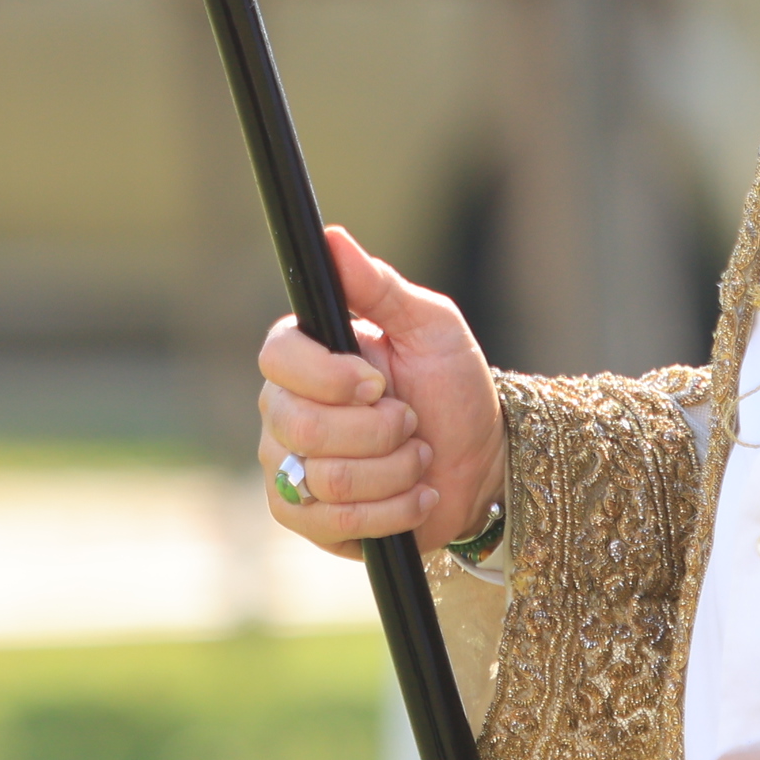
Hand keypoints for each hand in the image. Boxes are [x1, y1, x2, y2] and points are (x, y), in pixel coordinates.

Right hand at [254, 226, 503, 553]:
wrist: (480, 464)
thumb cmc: (452, 387)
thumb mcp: (431, 327)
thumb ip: (379, 287)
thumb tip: (331, 237)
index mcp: (304, 353)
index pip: (279, 358)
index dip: (330, 378)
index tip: (379, 382)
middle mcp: (281, 408)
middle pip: (300, 426)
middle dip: (377, 432)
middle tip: (410, 422)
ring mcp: (286, 466)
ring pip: (323, 480)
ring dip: (393, 472)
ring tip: (418, 457)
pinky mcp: (302, 517)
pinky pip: (329, 522)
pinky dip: (389, 511)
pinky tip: (415, 496)